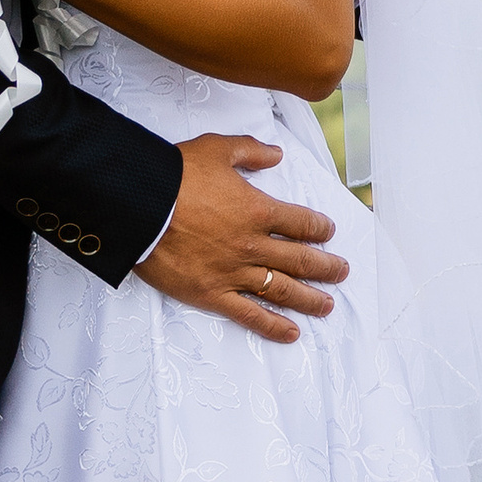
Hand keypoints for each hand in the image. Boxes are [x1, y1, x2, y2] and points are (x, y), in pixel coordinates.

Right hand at [134, 134, 346, 343]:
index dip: (320, 229)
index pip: (302, 223)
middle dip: (327, 267)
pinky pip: (250, 314)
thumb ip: (252, 151)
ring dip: (310, 299)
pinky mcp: (213, 294)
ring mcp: (235, 273)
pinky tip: (292, 333)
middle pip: (301, 260)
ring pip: (283, 290)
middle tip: (342, 272)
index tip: (329, 233)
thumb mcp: (218, 149)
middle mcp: (253, 245)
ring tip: (328, 305)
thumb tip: (277, 155)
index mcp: (258, 210)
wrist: (139, 205)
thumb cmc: (177, 175)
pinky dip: (273, 326)